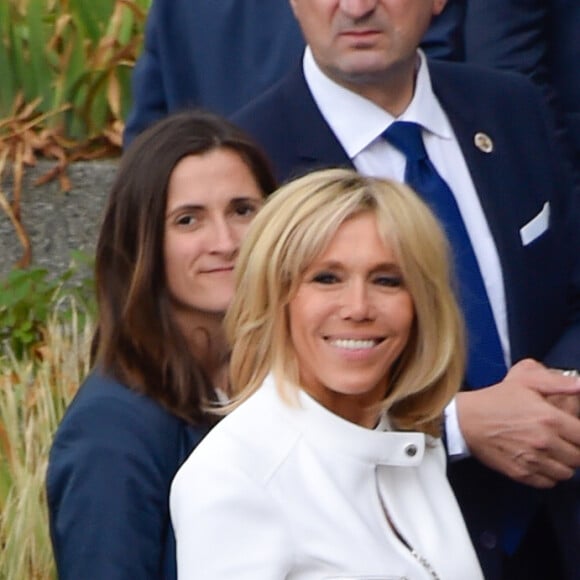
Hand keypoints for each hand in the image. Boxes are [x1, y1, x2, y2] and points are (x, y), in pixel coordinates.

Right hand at [456, 358, 579, 488]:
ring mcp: (533, 460)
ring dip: (563, 463)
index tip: (574, 431)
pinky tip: (541, 462)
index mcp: (549, 418)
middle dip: (575, 449)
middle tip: (564, 440)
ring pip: (566, 473)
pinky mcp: (521, 473)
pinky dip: (549, 475)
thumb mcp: (524, 380)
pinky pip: (549, 483)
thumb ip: (558, 382)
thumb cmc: (495, 399)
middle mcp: (544, 442)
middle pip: (579, 457)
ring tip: (553, 452)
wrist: (466, 419)